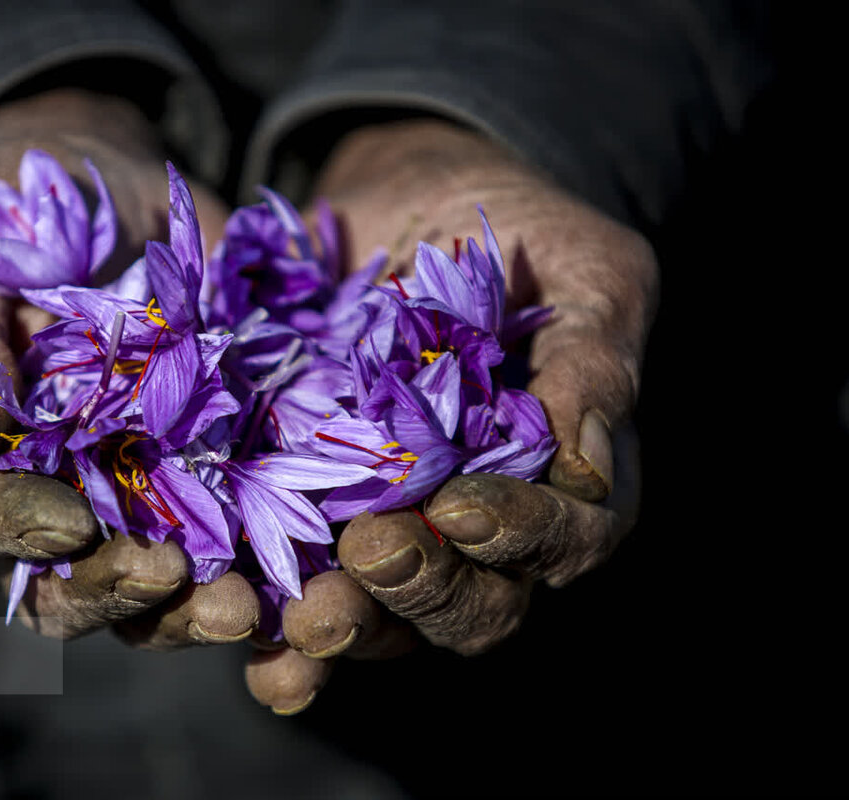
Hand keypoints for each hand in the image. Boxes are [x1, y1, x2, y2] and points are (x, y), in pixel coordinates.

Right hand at [0, 89, 257, 642]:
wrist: (108, 191)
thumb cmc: (5, 215)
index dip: (10, 529)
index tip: (70, 523)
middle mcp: (36, 499)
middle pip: (60, 585)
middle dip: (116, 593)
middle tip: (175, 579)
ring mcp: (125, 499)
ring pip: (147, 590)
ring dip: (191, 609)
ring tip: (244, 605)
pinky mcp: (202, 484)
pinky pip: (229, 545)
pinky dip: (260, 568)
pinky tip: (294, 571)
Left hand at [245, 119, 654, 711]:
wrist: (409, 200)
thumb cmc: (517, 232)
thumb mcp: (585, 271)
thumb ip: (595, 362)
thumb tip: (588, 467)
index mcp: (566, 480)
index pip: (567, 539)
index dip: (522, 536)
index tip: (464, 507)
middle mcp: (484, 526)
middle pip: (473, 603)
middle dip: (423, 588)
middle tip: (371, 552)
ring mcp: (398, 529)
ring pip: (387, 617)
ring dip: (348, 625)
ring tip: (304, 616)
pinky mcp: (314, 517)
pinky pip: (301, 594)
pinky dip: (280, 636)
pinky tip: (253, 645)